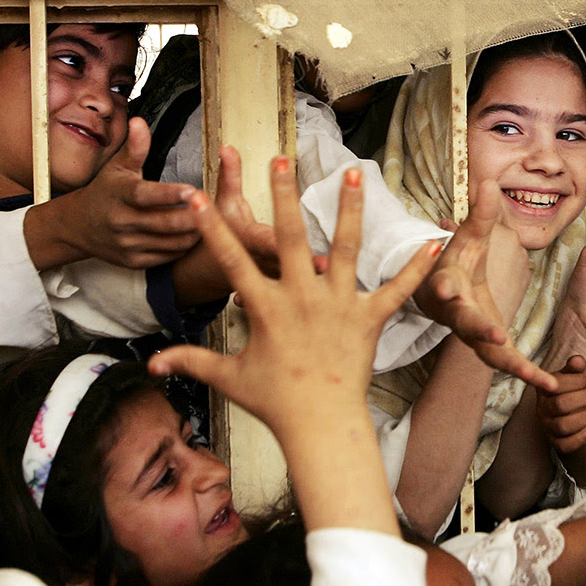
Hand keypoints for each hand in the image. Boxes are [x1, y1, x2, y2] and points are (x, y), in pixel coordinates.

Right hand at [25, 117, 200, 269]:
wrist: (78, 226)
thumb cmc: (104, 192)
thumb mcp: (117, 167)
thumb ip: (135, 147)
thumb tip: (140, 122)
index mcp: (120, 194)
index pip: (147, 195)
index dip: (170, 195)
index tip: (192, 191)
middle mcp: (122, 221)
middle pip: (164, 223)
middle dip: (192, 217)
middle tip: (214, 208)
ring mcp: (128, 244)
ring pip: (169, 243)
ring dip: (193, 234)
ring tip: (211, 221)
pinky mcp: (134, 261)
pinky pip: (166, 257)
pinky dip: (183, 248)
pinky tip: (195, 236)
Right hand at [150, 160, 438, 434]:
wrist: (320, 426)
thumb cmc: (274, 402)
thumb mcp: (229, 378)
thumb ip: (191, 361)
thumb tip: (152, 363)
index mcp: (264, 307)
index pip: (230, 260)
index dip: (211, 227)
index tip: (196, 195)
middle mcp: (300, 297)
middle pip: (288, 237)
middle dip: (283, 195)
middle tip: (281, 159)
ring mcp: (336, 305)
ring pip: (344, 248)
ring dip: (349, 209)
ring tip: (353, 174)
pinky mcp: (367, 319)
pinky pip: (394, 289)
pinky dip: (414, 267)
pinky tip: (433, 240)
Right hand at [414, 180, 556, 392]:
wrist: (442, 293)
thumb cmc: (456, 262)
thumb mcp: (468, 237)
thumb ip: (481, 215)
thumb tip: (489, 183)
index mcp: (450, 284)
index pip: (446, 287)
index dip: (448, 290)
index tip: (450, 291)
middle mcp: (458, 314)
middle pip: (467, 326)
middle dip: (481, 332)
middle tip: (497, 339)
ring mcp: (472, 334)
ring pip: (489, 354)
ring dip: (514, 367)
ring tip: (539, 379)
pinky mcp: (488, 346)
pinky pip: (507, 362)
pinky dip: (527, 374)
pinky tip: (551, 384)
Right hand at [537, 355, 585, 453]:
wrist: (572, 419)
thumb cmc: (572, 394)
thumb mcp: (573, 378)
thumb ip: (575, 368)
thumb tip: (578, 360)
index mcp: (543, 390)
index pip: (555, 385)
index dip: (575, 382)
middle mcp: (542, 409)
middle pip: (560, 405)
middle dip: (585, 397)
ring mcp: (548, 427)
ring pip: (564, 425)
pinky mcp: (557, 443)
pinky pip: (566, 444)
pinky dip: (581, 437)